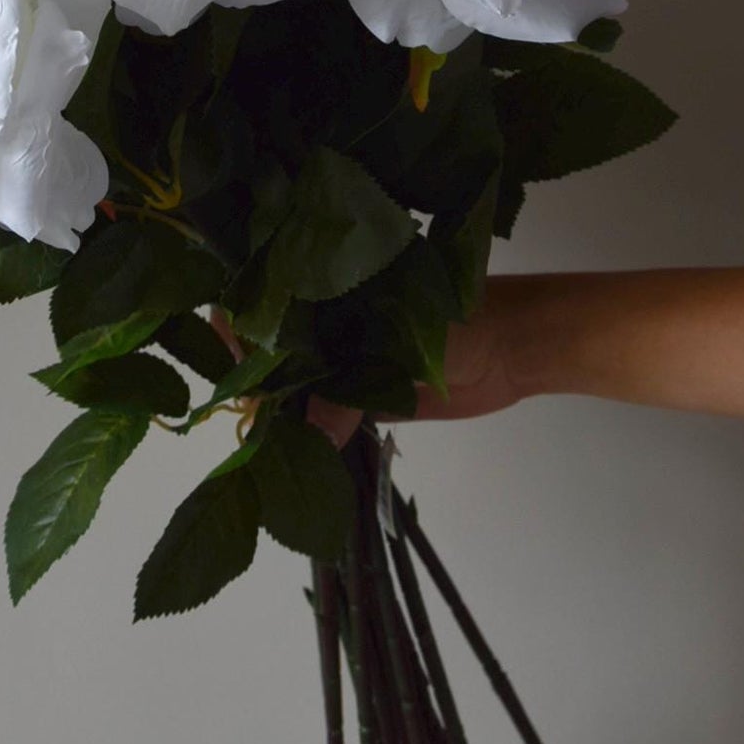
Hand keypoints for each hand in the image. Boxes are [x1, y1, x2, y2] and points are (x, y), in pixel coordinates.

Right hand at [216, 287, 546, 447]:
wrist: (517, 349)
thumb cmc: (462, 322)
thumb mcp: (397, 347)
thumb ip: (350, 390)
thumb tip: (306, 436)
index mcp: (331, 285)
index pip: (266, 300)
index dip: (240, 327)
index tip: (227, 360)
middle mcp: (328, 320)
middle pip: (270, 351)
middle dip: (252, 381)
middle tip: (242, 416)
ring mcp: (343, 358)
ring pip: (293, 386)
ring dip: (276, 414)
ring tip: (256, 445)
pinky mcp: (363, 393)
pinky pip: (324, 415)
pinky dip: (308, 435)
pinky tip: (289, 457)